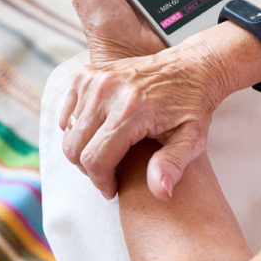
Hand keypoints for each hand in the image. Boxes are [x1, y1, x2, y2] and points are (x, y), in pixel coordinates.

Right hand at [58, 39, 226, 201]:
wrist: (192, 67)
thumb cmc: (193, 107)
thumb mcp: (192, 139)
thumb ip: (173, 166)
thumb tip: (161, 193)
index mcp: (133, 109)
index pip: (95, 159)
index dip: (101, 182)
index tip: (113, 189)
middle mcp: (109, 90)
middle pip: (74, 147)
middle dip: (89, 169)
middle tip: (109, 174)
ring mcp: (95, 78)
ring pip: (68, 132)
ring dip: (84, 148)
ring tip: (108, 153)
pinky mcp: (87, 73)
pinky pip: (67, 113)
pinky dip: (77, 128)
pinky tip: (100, 133)